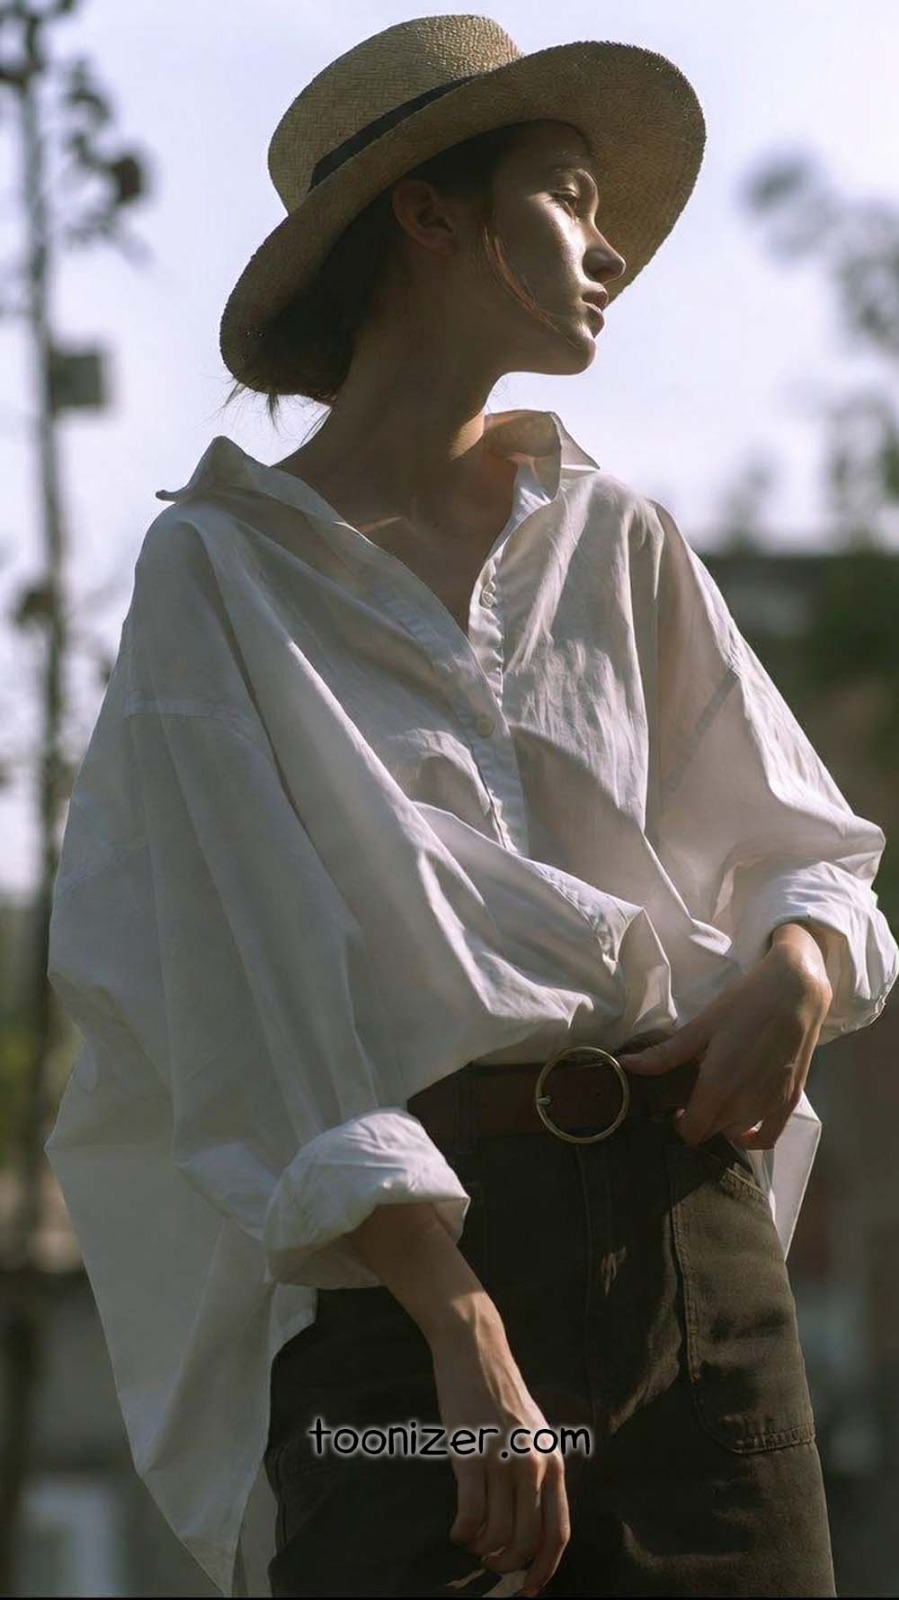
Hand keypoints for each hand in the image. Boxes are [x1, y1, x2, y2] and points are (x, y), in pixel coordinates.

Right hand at [429, 1299, 570, 1596]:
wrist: (475, 1352)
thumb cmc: (501, 1396)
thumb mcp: (535, 1434)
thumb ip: (539, 1474)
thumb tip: (533, 1530)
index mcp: (553, 1462)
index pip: (557, 1533)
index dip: (544, 1569)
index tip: (528, 1589)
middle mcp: (533, 1464)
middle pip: (525, 1540)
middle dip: (506, 1563)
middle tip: (490, 1562)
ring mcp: (502, 1460)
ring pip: (496, 1533)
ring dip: (481, 1549)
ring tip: (472, 1541)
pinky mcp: (470, 1455)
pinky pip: (470, 1514)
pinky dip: (462, 1533)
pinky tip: (457, 1529)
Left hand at [617, 941, 832, 1149]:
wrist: (795, 992)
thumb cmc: (744, 1004)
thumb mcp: (701, 1026)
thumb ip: (665, 1054)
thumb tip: (625, 1065)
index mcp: (718, 1087)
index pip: (692, 1131)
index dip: (678, 1124)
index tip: (674, 1106)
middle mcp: (744, 1104)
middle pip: (712, 1132)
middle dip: (698, 1120)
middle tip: (693, 1096)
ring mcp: (770, 1105)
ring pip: (736, 1133)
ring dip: (722, 1124)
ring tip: (717, 1099)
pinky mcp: (791, 1101)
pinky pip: (769, 1137)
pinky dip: (753, 1138)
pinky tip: (742, 1126)